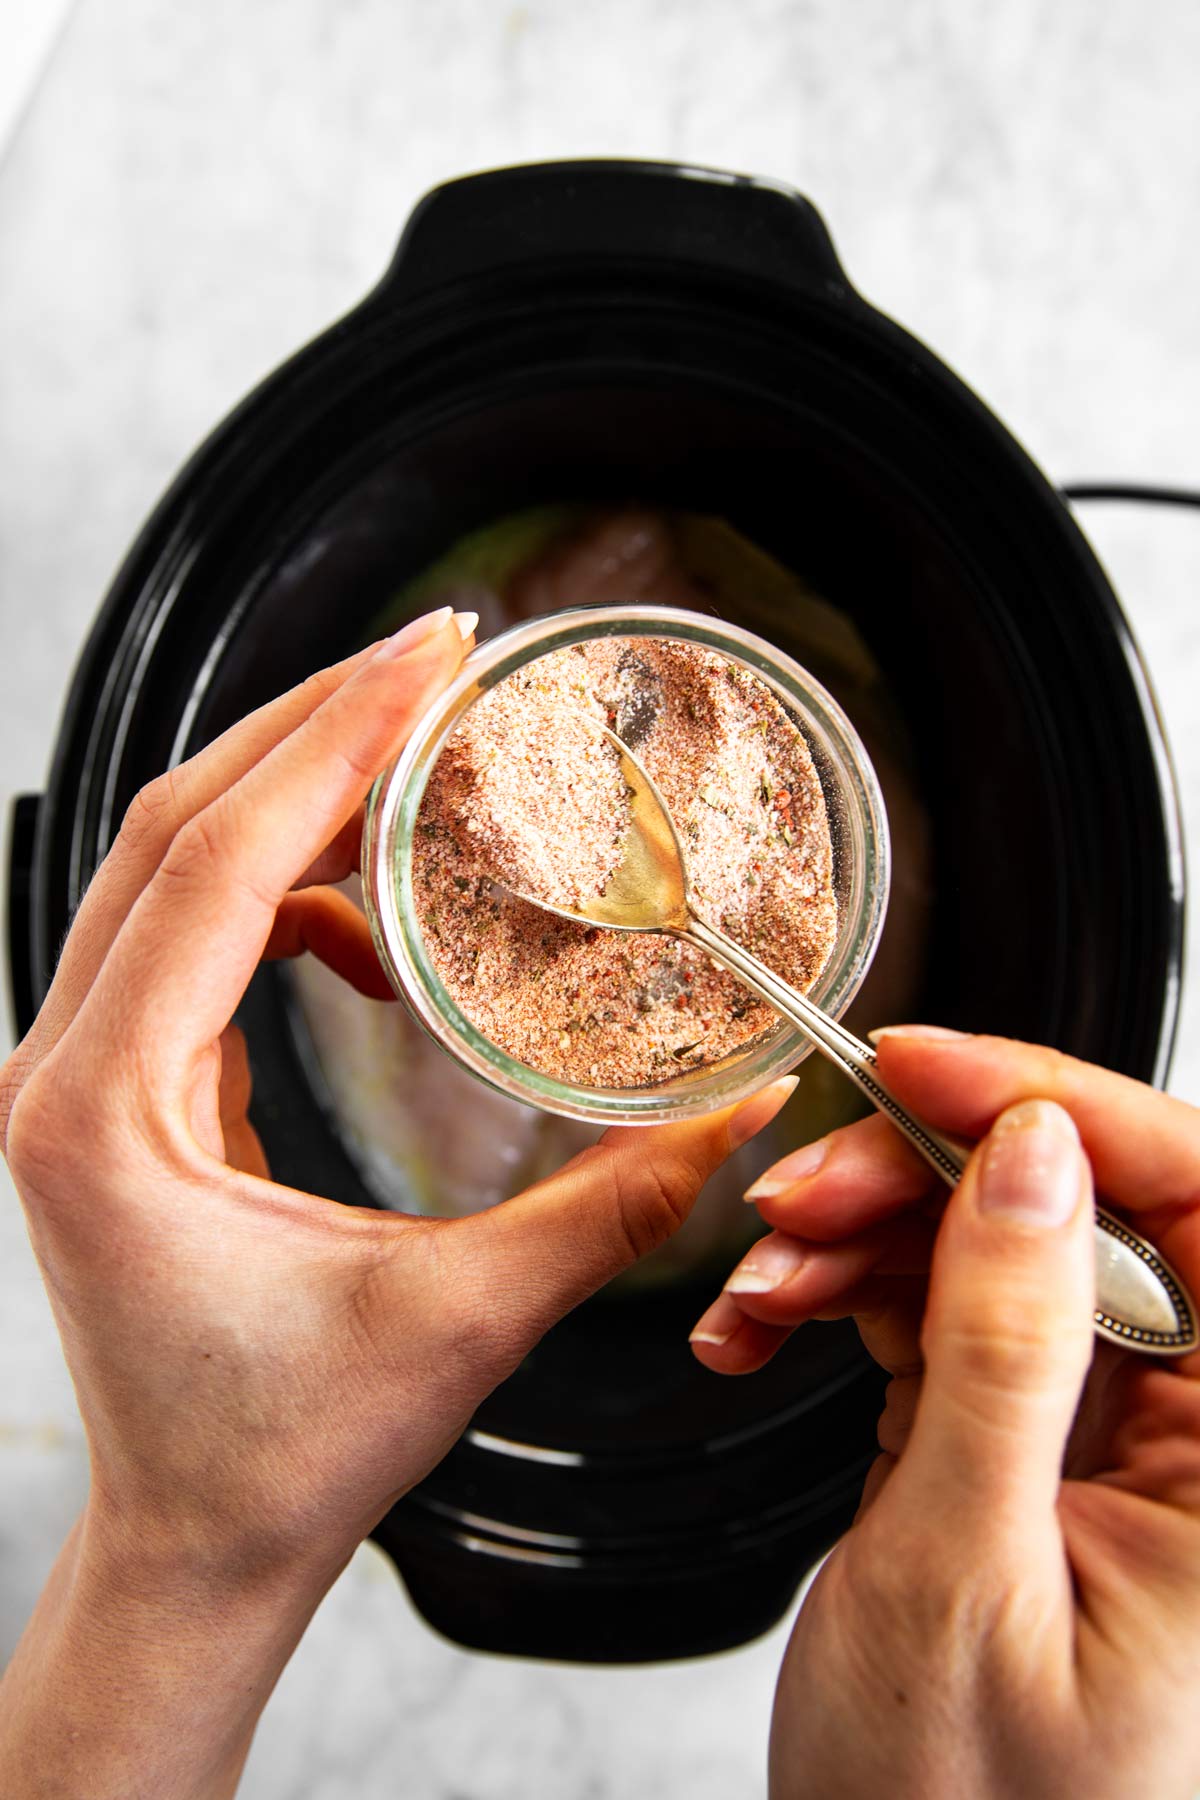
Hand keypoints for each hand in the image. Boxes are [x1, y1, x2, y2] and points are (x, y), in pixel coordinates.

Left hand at [0, 605, 794, 1799]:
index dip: (329, 746)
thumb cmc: (285, 1456)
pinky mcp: (119, 1087)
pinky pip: (191, 931)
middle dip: (310, 729)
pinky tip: (370, 928)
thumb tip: (746, 1108)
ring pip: (169, 865)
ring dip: (291, 792)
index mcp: (106, 1112)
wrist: (194, 1543)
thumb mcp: (465, 1321)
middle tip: (432, 656)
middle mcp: (62, 1072)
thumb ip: (614, 1204)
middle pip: (171, 828)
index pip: (213, 867)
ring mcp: (79, 1073)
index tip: (426, 659)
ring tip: (412, 751)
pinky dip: (284, 890)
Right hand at [691, 1029, 1199, 1799]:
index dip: (1072, 1106)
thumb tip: (1034, 1157)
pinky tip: (772, 1315)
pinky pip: (947, 1310)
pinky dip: (849, 1292)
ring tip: (761, 1276)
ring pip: (1000, 1246)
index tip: (932, 1066)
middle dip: (926, 1173)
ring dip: (866, 1234)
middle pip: (1084, 1210)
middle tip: (801, 1186)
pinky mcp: (1020, 1440)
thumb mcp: (966, 1576)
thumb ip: (1011, 1351)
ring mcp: (1105, 1435)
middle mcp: (1195, 1441)